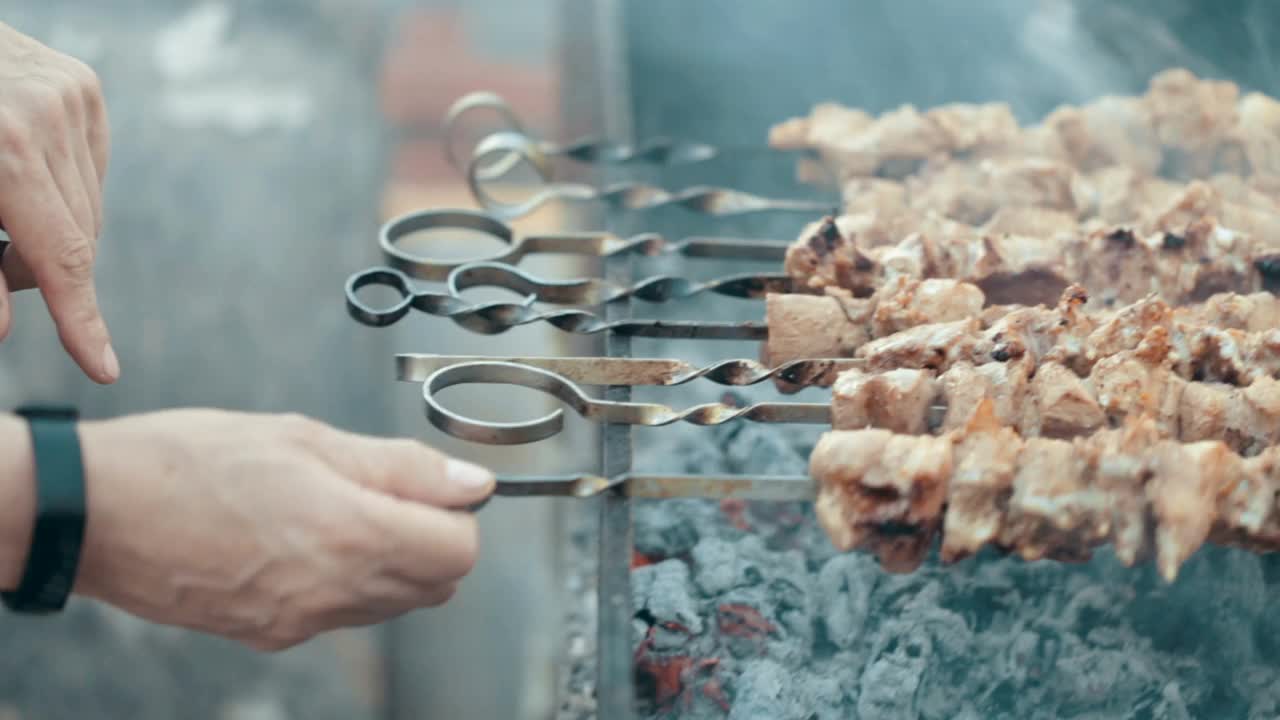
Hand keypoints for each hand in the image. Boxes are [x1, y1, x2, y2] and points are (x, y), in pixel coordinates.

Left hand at [0, 21, 114, 382]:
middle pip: (78, 235)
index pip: (62, 258)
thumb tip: (1, 329)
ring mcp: (71, 97)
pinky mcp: (82, 87)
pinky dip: (62, 187)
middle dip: (41, 266)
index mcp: (6, 150)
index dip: (80, 320)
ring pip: (89, 206)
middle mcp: (49, 118)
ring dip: (54, 228)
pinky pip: (91, 167)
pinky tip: (23, 169)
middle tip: (0, 264)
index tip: (104, 369)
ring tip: (6, 210)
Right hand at [72, 409, 492, 650]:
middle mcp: (334, 593)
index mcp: (350, 535)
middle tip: (383, 490)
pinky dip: (346, 581)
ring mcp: (302, 622)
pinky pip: (341, 614)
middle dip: (431, 537)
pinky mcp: (272, 635)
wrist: (97, 514)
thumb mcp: (305, 439)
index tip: (429, 484)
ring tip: (335, 508)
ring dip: (391, 560)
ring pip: (392, 602)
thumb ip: (401, 467)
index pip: (461, 551)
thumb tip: (473, 485)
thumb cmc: (192, 460)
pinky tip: (300, 539)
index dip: (457, 512)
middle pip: (437, 583)